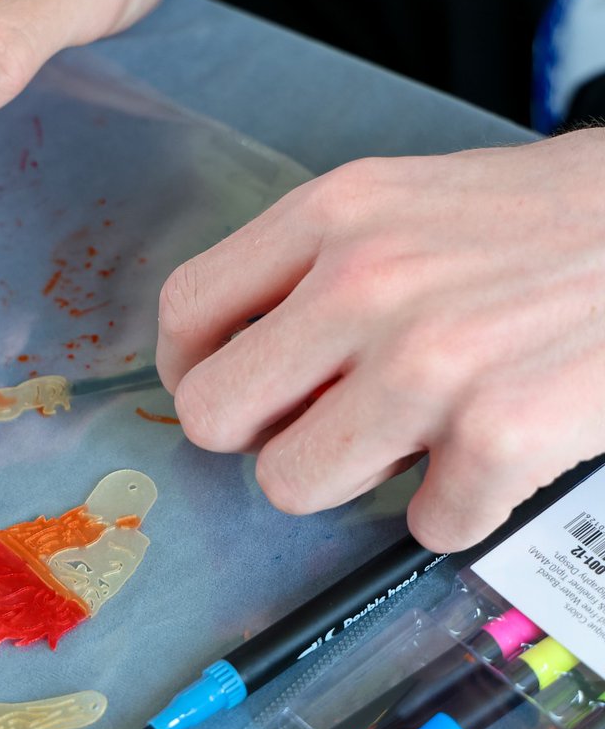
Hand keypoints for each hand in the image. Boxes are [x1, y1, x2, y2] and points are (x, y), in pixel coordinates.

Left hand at [156, 130, 604, 549]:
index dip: (189, 369)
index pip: (187, 310)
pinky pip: (423, 526)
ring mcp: (427, 362)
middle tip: (310, 427)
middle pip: (213, 414)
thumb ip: (313, 266)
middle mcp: (363, 283)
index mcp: (331, 214)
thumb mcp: (404, 202)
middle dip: (255, 436)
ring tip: (410, 439)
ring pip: (292, 484)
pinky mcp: (498, 435)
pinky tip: (489, 461)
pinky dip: (454, 510)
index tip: (221, 389)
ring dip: (348, 480)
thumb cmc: (542, 221)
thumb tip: (243, 358)